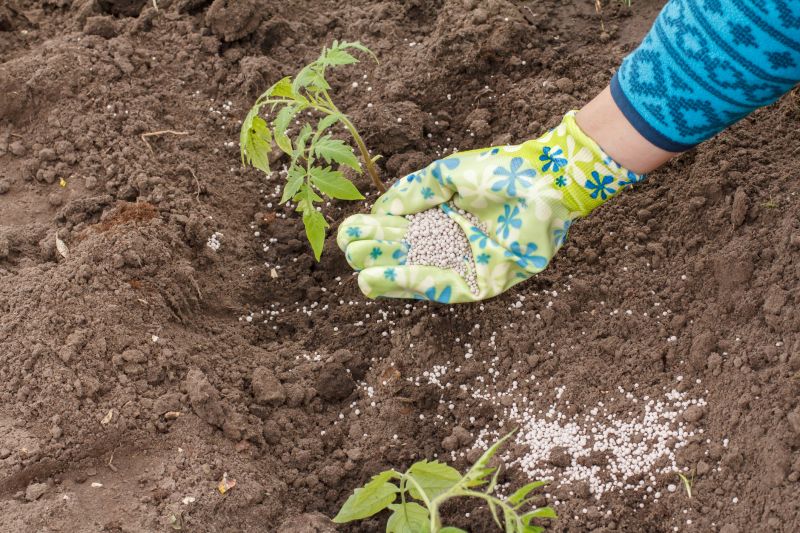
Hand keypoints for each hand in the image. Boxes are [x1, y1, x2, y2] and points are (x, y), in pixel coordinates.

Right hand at [337, 112, 642, 302]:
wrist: (546, 180)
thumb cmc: (501, 171)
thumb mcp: (448, 175)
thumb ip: (415, 192)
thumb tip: (380, 210)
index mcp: (444, 216)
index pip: (401, 230)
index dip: (375, 233)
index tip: (351, 232)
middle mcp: (453, 242)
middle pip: (408, 254)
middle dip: (378, 256)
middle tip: (350, 254)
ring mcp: (468, 263)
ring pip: (423, 275)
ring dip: (393, 278)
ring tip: (362, 278)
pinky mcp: (486, 280)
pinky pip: (448, 286)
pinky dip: (420, 282)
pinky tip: (395, 278)